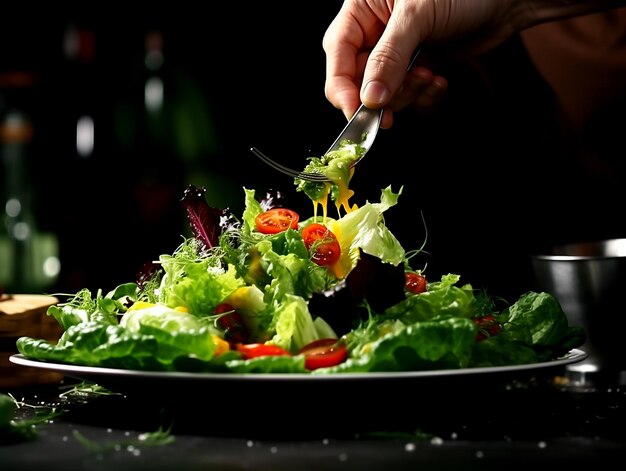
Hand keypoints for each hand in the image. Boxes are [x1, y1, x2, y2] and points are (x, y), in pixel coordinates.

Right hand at [321, 0, 531, 127]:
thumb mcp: (418, 16)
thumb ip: (389, 57)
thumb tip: (369, 97)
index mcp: (361, 10)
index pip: (338, 57)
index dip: (343, 87)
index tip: (358, 111)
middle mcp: (374, 34)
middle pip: (358, 82)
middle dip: (385, 94)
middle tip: (410, 87)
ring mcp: (396, 54)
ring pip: (384, 95)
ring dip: (408, 95)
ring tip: (430, 76)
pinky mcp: (418, 69)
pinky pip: (408, 98)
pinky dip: (423, 98)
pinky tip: (439, 81)